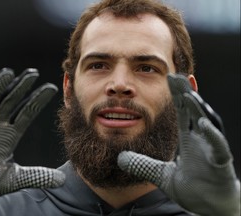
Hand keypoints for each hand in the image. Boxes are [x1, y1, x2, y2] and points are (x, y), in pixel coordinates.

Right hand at [0, 68, 64, 209]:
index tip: (51, 88)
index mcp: (9, 135)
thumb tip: (62, 179)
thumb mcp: (15, 179)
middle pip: (10, 103)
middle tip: (33, 73)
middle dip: (21, 88)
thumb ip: (38, 176)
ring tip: (10, 74)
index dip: (37, 100)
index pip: (26, 113)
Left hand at [118, 73, 239, 215]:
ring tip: (188, 95)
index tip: (169, 78)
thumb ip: (142, 164)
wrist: (209, 210)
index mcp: (188, 140)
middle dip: (186, 94)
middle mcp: (200, 141)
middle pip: (194, 112)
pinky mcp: (220, 164)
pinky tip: (201, 123)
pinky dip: (211, 135)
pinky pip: (218, 147)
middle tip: (178, 76)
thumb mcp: (160, 174)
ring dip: (198, 109)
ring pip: (207, 124)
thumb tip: (121, 158)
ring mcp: (211, 150)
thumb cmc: (193, 189)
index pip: (181, 113)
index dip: (176, 96)